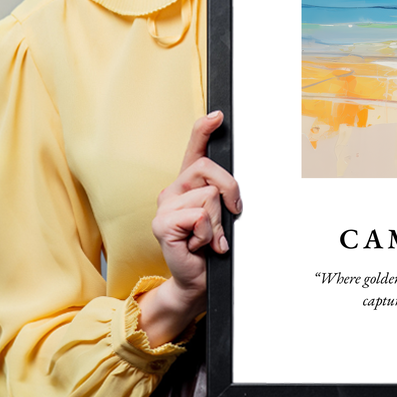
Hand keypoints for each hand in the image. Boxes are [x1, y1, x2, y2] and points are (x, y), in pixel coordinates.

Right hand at [137, 111, 241, 345]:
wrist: (197, 281)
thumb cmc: (211, 248)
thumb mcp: (222, 216)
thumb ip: (223, 196)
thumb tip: (234, 188)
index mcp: (188, 184)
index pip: (194, 149)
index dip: (204, 129)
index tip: (218, 115)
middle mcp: (173, 190)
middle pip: (209, 169)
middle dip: (230, 191)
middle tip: (231, 215)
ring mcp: (165, 206)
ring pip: (209, 196)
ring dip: (218, 222)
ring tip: (209, 238)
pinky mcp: (162, 224)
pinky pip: (199, 216)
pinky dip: (208, 234)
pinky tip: (199, 246)